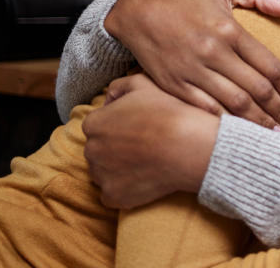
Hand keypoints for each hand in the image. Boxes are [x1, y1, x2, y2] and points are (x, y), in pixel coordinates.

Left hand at [82, 73, 219, 207]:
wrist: (188, 145)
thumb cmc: (169, 112)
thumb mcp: (144, 84)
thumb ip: (120, 86)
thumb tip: (109, 97)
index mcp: (94, 123)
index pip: (98, 126)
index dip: (119, 126)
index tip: (139, 128)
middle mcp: (91, 150)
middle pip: (99, 150)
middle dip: (115, 148)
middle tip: (144, 145)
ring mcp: (101, 175)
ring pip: (104, 172)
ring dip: (119, 169)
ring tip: (147, 161)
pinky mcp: (114, 196)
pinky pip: (113, 194)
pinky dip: (126, 189)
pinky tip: (146, 178)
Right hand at [104, 0, 279, 128]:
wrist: (137, 11)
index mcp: (229, 30)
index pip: (269, 65)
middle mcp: (213, 53)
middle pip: (256, 89)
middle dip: (278, 110)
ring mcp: (193, 71)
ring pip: (234, 104)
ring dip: (258, 121)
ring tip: (274, 132)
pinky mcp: (174, 85)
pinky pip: (206, 110)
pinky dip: (226, 123)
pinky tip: (241, 130)